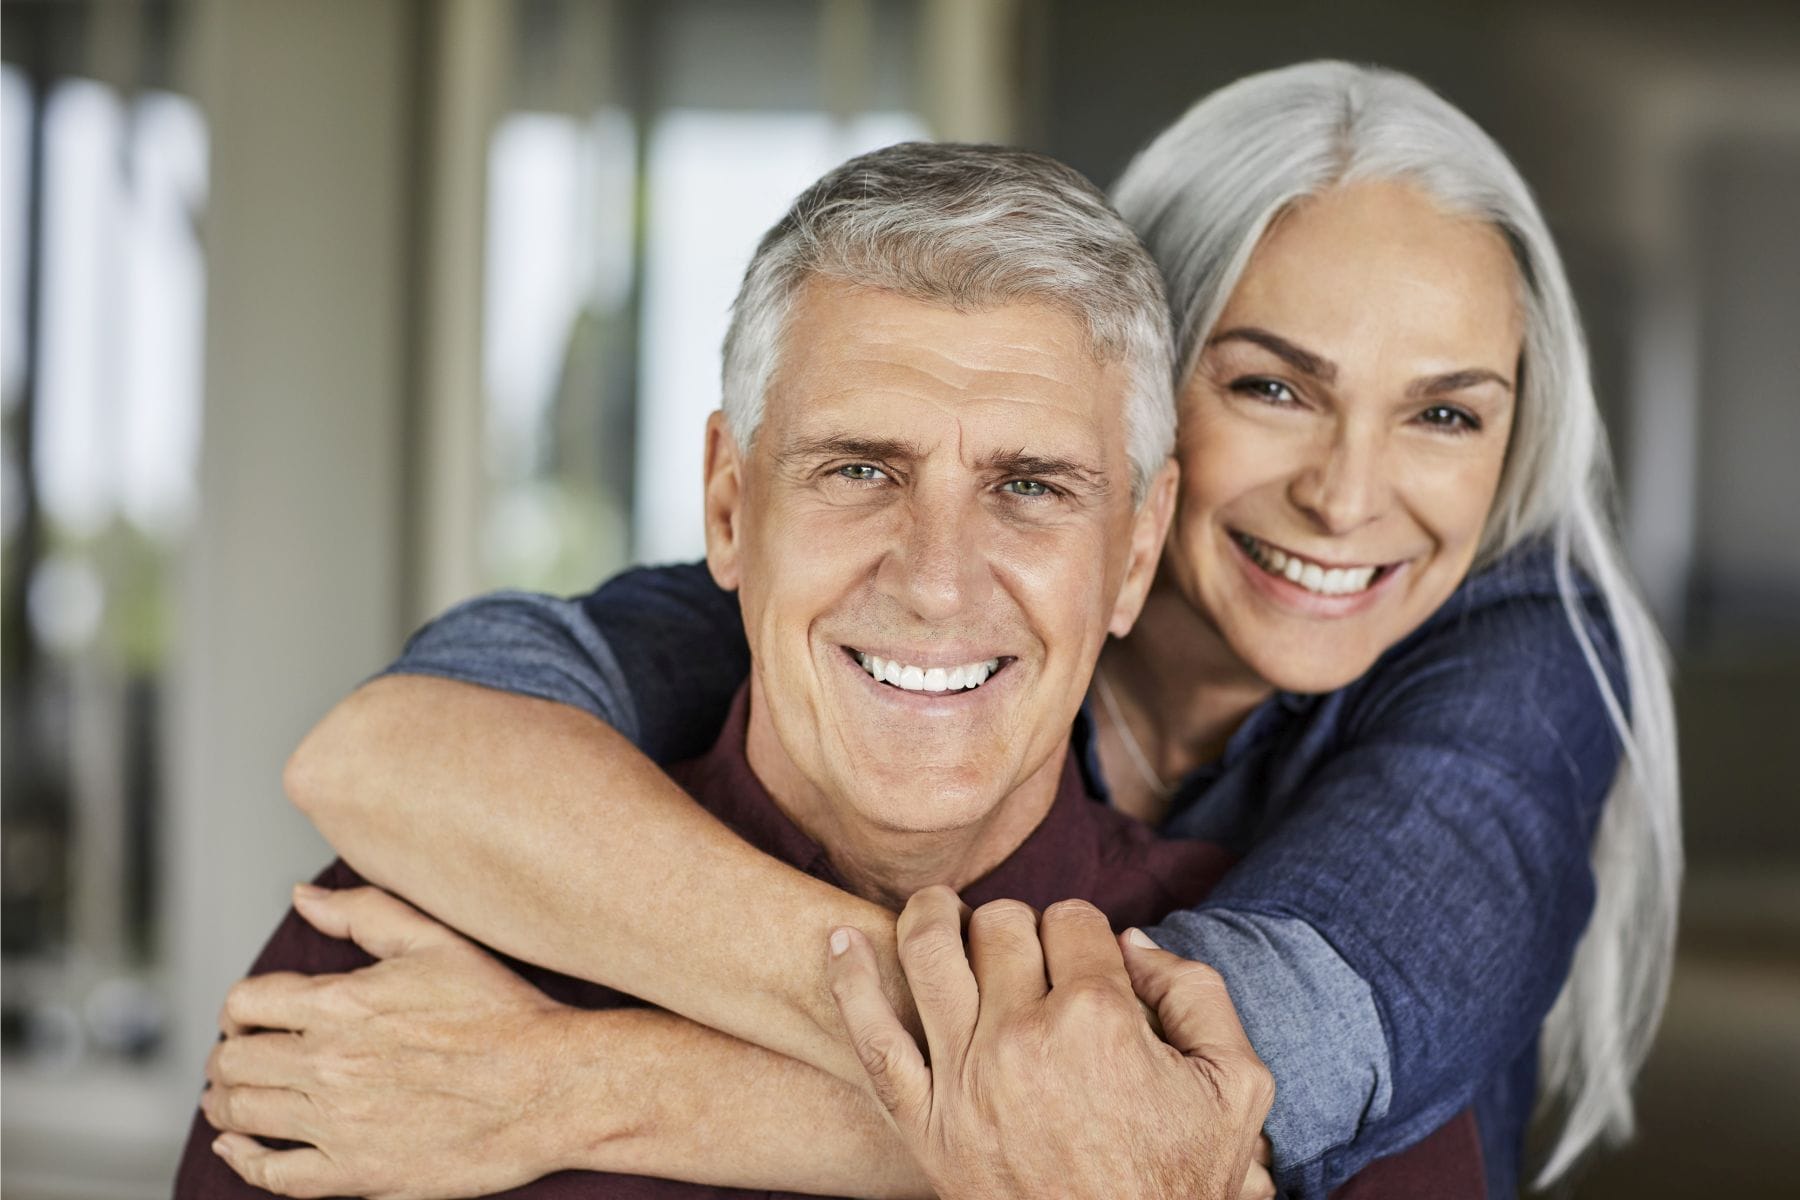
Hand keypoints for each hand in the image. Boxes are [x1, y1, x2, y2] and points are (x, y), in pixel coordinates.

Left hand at [204, 885, 590, 1198]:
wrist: (550, 1086)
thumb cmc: (503, 1014)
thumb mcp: (439, 942)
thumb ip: (366, 912)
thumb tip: (302, 898)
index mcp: (341, 1004)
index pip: (247, 1003)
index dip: (239, 1008)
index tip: (249, 1016)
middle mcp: (328, 1065)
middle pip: (235, 1061)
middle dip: (228, 1056)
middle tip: (238, 1058)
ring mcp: (338, 1124)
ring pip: (244, 1116)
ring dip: (226, 1104)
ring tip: (230, 1099)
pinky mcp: (357, 1174)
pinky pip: (274, 1175)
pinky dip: (244, 1161)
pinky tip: (239, 1149)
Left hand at [826, 888, 1274, 1199]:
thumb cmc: (1181, 1181)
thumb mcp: (1236, 1086)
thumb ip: (1198, 993)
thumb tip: (1135, 941)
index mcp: (1099, 1018)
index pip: (1074, 920)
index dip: (1084, 930)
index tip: (1087, 957)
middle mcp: (1022, 1036)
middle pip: (1002, 925)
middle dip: (1018, 924)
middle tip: (1027, 952)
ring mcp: (964, 1078)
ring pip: (931, 953)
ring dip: (932, 915)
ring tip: (938, 908)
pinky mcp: (924, 1122)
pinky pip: (872, 1039)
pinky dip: (850, 984)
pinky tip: (841, 943)